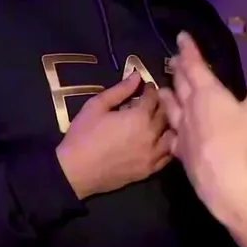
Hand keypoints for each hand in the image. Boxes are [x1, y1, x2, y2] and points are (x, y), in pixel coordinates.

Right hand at [56, 73, 173, 198]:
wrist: (75, 172)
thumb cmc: (83, 135)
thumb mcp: (96, 106)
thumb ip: (120, 90)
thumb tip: (137, 75)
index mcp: (139, 117)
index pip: (153, 98)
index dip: (150, 89)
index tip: (146, 87)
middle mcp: (151, 135)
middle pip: (165, 115)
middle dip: (161, 104)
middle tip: (153, 101)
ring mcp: (152, 155)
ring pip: (170, 135)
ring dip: (167, 125)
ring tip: (157, 121)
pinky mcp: (149, 170)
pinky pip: (167, 156)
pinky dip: (167, 145)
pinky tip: (160, 140)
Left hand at [160, 32, 246, 208]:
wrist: (224, 179)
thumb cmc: (243, 140)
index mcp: (208, 93)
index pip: (195, 65)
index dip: (189, 49)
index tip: (181, 36)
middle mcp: (190, 107)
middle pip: (181, 83)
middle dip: (178, 69)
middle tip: (174, 59)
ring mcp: (182, 129)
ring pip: (170, 107)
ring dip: (167, 95)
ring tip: (163, 89)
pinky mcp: (180, 150)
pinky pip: (172, 135)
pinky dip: (170, 128)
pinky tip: (171, 131)